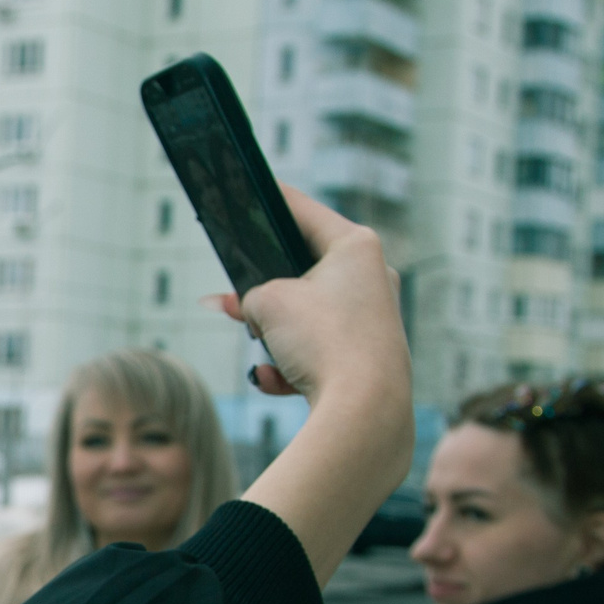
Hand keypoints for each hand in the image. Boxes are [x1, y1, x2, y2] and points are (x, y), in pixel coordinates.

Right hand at [222, 184, 414, 582]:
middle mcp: (373, 277)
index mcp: (357, 246)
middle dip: (262, 288)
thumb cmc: (324, 340)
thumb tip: (254, 309)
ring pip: (307, 315)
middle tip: (229, 296)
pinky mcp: (367, 356)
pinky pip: (317, 352)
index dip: (266, 204)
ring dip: (273, 331)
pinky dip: (292, 364)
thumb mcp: (268, 302)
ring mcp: (373, 318)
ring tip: (255, 344)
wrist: (364, 410)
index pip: (302, 211)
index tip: (245, 193)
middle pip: (303, 269)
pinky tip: (273, 379)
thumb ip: (251, 295)